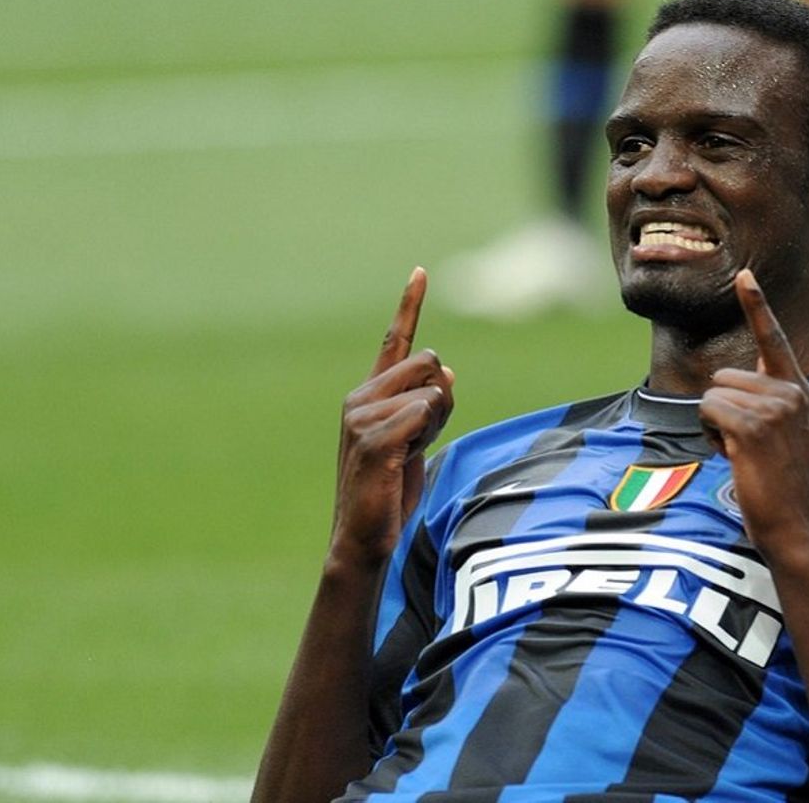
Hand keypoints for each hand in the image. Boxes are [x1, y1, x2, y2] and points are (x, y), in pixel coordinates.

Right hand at [331, 267, 454, 565]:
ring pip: (432, 392)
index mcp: (369, 394)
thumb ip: (429, 404)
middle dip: (442, 399)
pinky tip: (403, 460)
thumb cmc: (391, 491)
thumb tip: (448, 373)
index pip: (396, 342)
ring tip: (408, 455)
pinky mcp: (372, 437)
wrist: (365, 537)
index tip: (421, 271)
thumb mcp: (417, 439)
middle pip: (430, 363)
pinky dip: (426, 435)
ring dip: (436, 424)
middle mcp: (360, 397)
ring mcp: (361, 416)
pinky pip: (423, 414)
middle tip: (420, 439)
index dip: (410, 305)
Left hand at [698, 269, 808, 563]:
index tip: (744, 275)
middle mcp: (791, 393)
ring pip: (712, 394)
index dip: (757, 306)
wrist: (797, 528)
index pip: (775, 340)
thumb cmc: (785, 488)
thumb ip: (770, 406)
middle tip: (746, 447)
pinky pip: (708, 411)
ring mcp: (774, 408)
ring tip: (744, 455)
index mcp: (800, 392)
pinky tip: (734, 459)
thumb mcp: (788, 437)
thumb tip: (732, 387)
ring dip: (715, 426)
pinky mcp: (752, 426)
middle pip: (724, 376)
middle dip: (722, 411)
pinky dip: (711, 435)